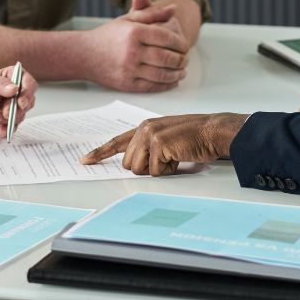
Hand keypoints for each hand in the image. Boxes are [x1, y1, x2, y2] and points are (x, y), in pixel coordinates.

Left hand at [0, 65, 37, 135]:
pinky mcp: (4, 122)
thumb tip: (14, 89)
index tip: (21, 100)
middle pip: (28, 102)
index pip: (29, 84)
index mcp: (12, 79)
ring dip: (9, 119)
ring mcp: (10, 109)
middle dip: (18, 109)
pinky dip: (6, 130)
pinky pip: (11, 128)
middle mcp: (14, 95)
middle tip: (6, 112)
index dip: (28, 92)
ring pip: (20, 116)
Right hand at [79, 0, 189, 92]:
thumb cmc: (109, 35)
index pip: (166, 37)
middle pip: (166, 57)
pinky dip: (166, 85)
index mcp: (134, 32)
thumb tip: (173, 9)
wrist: (84, 54)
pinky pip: (152, 86)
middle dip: (181, 59)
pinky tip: (172, 81)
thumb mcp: (128, 20)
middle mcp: (131, 51)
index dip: (180, 42)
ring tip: (182, 70)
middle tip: (185, 58)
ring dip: (176, 73)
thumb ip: (152, 13)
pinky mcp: (126, 84)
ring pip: (161, 74)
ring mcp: (128, 69)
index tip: (184, 45)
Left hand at [80, 113, 248, 175]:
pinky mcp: (158, 144)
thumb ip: (149, 147)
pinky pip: (155, 172)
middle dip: (147, 168)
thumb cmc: (195, 137)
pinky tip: (180, 157)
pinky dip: (169, 170)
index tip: (85, 160)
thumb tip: (134, 164)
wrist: (213, 131)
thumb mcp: (167, 139)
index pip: (117, 142)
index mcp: (144, 127)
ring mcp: (150, 135)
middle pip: (128, 164)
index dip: (100, 153)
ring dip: (158, 170)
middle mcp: (144, 129)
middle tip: (168, 159)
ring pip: (139, 169)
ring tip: (175, 157)